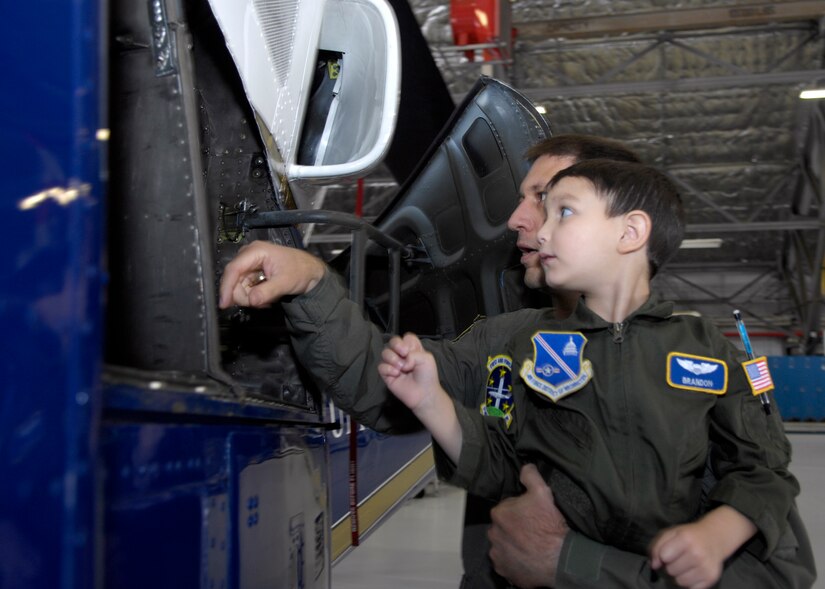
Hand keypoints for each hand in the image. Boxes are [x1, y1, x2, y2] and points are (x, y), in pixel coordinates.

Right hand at [218, 241, 325, 308]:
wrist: (310, 272)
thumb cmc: (300, 271)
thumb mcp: (285, 282)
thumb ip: (267, 291)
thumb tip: (251, 300)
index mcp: (256, 251)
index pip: (234, 269)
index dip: (226, 287)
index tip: (224, 303)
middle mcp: (248, 256)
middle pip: (233, 280)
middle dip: (244, 295)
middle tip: (263, 302)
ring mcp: (249, 265)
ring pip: (238, 287)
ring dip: (251, 297)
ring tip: (269, 298)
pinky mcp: (251, 273)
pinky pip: (244, 289)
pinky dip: (254, 296)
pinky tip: (266, 296)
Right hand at [378, 333, 438, 410]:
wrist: (424, 394)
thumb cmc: (427, 376)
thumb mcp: (427, 359)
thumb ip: (414, 353)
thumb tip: (402, 360)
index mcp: (412, 349)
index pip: (406, 337)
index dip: (406, 342)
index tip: (411, 350)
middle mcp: (401, 355)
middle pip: (392, 341)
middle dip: (397, 345)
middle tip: (404, 354)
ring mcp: (393, 364)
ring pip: (385, 353)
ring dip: (393, 358)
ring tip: (402, 368)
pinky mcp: (387, 375)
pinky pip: (381, 367)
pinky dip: (388, 369)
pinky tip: (396, 374)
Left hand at [488, 464, 567, 587]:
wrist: (559, 559)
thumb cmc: (549, 525)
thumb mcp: (543, 492)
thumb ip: (530, 475)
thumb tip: (524, 466)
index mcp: (499, 514)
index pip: (506, 508)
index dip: (520, 510)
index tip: (531, 515)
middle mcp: (493, 534)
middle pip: (503, 527)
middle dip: (514, 527)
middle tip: (532, 530)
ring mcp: (497, 554)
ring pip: (503, 544)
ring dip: (513, 544)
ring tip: (531, 545)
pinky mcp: (503, 570)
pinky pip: (506, 562)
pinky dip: (514, 560)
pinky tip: (527, 557)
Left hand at [649, 522, 722, 588]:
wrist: (715, 538)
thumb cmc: (689, 536)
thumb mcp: (670, 533)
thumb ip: (657, 547)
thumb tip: (654, 565)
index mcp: (686, 539)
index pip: (664, 556)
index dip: (663, 555)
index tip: (669, 551)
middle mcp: (697, 554)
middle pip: (670, 570)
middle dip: (671, 565)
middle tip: (679, 558)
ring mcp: (706, 567)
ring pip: (680, 582)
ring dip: (679, 575)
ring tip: (685, 566)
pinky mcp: (711, 579)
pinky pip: (691, 588)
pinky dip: (689, 582)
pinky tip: (693, 572)